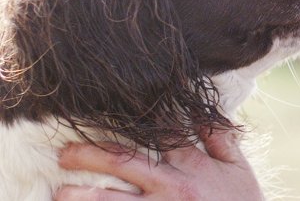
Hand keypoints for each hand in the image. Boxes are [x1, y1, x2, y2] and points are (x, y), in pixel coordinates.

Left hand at [55, 128, 263, 200]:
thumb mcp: (239, 170)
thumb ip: (221, 140)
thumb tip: (204, 114)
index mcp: (192, 166)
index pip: (160, 132)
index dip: (136, 118)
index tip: (112, 107)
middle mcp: (171, 187)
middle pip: (122, 162)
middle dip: (89, 155)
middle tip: (65, 153)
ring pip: (110, 200)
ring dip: (81, 195)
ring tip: (60, 193)